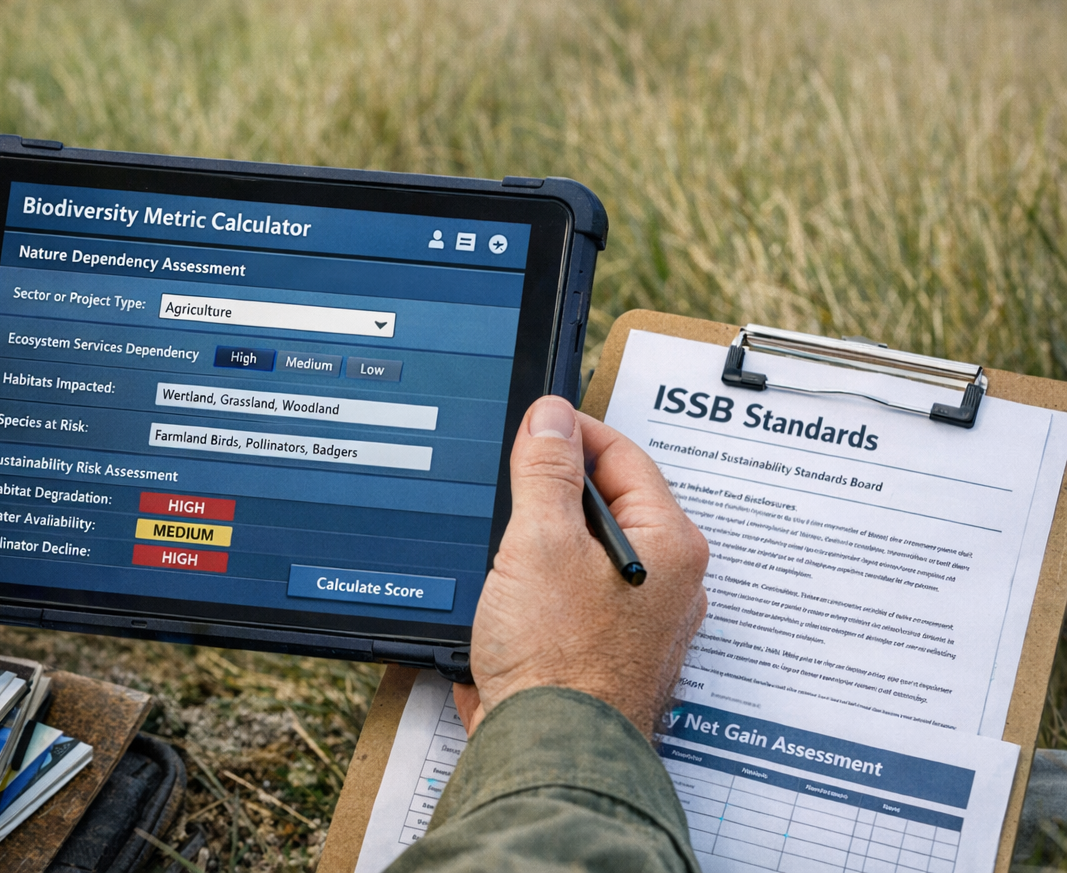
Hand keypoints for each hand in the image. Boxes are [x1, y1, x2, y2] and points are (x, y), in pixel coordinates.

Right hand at [454, 395, 708, 736]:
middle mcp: (667, 582)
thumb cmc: (560, 661)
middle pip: (604, 504)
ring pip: (582, 554)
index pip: (622, 455)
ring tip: (503, 558)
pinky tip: (506, 605)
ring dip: (538, 548)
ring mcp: (639, 621)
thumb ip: (546, 471)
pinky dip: (535, 593)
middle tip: (507, 492)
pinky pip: (569, 599)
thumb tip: (550, 418)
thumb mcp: (540, 541)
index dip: (568, 433)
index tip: (529, 426)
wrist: (549, 754)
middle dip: (549, 496)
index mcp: (669, 543)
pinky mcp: (606, 652)